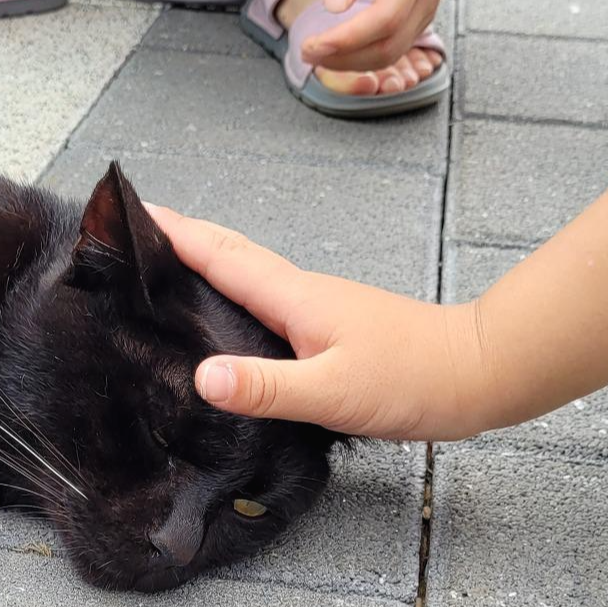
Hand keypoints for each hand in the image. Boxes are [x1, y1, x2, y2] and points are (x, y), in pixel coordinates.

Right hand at [147, 204, 496, 441]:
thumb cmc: (414, 379)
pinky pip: (267, 302)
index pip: (219, 255)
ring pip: (247, 276)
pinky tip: (227, 320)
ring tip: (162, 270)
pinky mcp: (330, 329)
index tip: (127, 213)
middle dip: (180, 238)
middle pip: (228, 255)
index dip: (172, 232)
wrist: (480, 373)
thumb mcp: (333, 391)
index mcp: (295, 297)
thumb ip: (267, 387)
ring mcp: (318, 308)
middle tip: (131, 233)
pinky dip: (235, 296)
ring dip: (204, 264)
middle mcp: (302, 293)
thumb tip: (202, 377)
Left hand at [299, 0, 438, 73]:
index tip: (313, 45)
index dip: (347, 40)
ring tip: (319, 55)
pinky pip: (394, 48)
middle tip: (308, 53)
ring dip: (351, 63)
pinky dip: (364, 56)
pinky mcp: (420, 19)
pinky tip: (340, 53)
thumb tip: (334, 7)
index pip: (384, 21)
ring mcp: (425, 11)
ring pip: (392, 53)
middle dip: (343, 59)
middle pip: (389, 46)